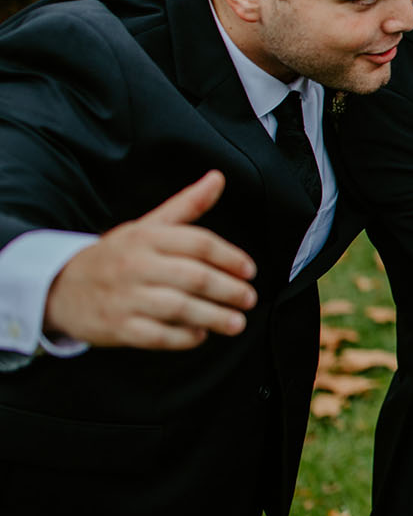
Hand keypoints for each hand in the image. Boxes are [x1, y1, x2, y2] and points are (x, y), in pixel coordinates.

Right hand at [43, 171, 257, 349]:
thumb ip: (186, 205)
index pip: (198, 243)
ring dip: (214, 317)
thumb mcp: (147, 226)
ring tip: (237, 322)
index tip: (249, 270)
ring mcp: (125, 298)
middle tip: (249, 298)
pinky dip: (183, 338)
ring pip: (179, 308)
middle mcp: (136, 265)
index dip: (230, 257)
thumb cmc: (116, 256)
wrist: (60, 287)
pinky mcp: (118, 327)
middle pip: (194, 277)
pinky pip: (158, 336)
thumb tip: (218, 178)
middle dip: (228, 290)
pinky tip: (200, 335)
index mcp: (147, 237)